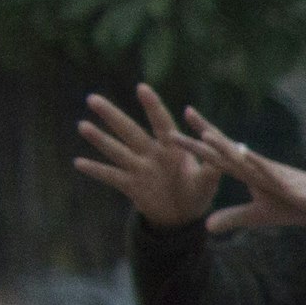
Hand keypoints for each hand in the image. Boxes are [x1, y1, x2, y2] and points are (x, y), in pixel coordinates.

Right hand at [72, 85, 222, 227]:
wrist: (183, 216)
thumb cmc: (197, 192)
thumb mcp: (209, 181)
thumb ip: (213, 167)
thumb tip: (227, 150)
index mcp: (172, 148)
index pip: (161, 123)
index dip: (152, 106)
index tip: (142, 88)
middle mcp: (151, 154)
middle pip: (129, 131)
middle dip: (112, 116)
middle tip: (93, 99)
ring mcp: (139, 168)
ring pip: (116, 150)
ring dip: (99, 139)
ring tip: (82, 125)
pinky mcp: (131, 186)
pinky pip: (111, 177)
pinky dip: (96, 171)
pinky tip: (78, 162)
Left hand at [178, 113, 305, 235]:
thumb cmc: (295, 205)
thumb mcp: (259, 216)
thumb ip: (233, 218)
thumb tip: (206, 227)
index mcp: (245, 173)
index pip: (217, 155)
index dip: (196, 143)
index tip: (174, 132)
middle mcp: (253, 167)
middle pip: (224, 148)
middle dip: (202, 133)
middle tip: (183, 114)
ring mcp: (268, 172)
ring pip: (242, 156)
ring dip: (224, 145)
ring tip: (204, 134)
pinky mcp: (284, 180)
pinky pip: (267, 169)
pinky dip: (254, 161)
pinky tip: (243, 152)